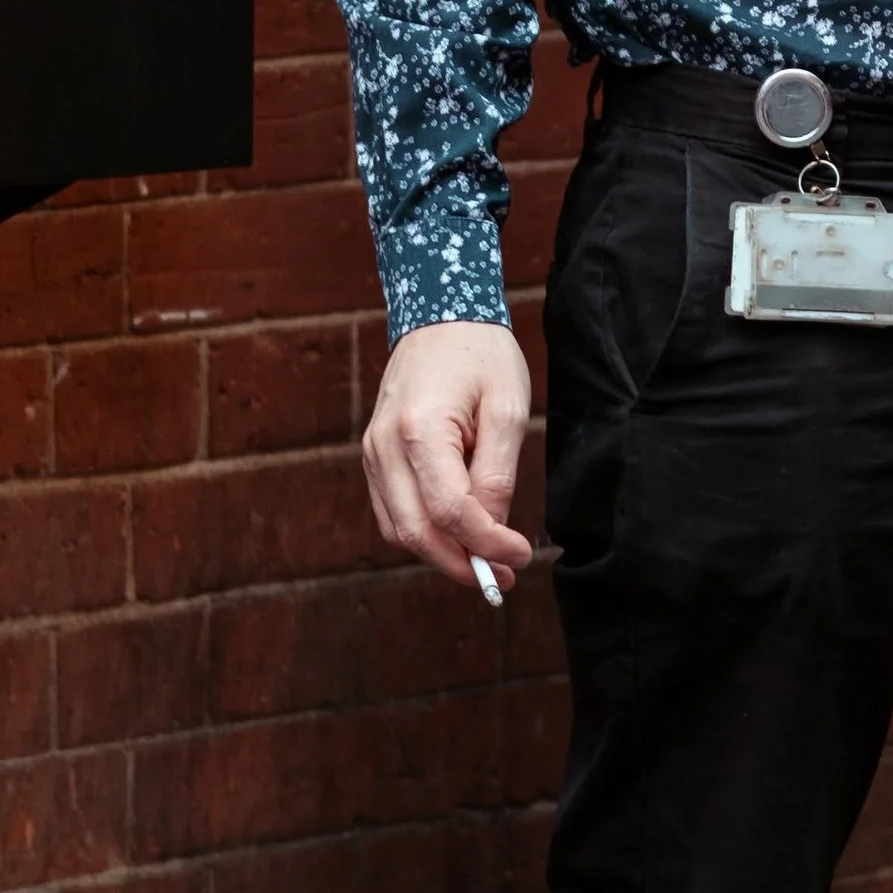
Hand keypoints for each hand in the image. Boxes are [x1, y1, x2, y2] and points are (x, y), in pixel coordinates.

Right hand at [361, 319, 534, 588]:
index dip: (487, 543)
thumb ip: (497, 473)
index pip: (449, 512)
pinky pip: (393, 511)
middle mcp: (383, 446)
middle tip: (503, 578)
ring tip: (487, 562)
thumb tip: (492, 528)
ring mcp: (372, 452)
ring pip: (399, 529)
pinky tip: (460, 535)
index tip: (521, 555)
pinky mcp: (373, 456)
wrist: (439, 314)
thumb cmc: (480, 355)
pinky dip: (425, 532)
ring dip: (442, 554)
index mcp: (418, 430)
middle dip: (462, 564)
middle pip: (416, 532)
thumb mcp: (507, 409)